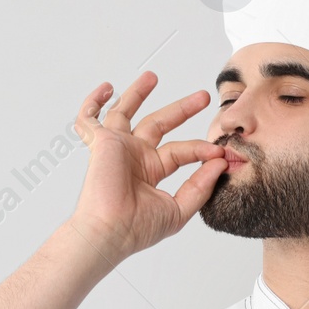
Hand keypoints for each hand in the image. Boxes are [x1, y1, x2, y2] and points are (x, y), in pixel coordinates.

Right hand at [67, 71, 227, 261]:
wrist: (111, 231)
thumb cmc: (137, 229)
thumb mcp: (179, 208)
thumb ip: (200, 186)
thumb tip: (219, 162)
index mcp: (151, 171)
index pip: (180, 150)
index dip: (200, 148)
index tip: (218, 150)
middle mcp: (134, 156)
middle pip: (158, 123)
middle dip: (181, 109)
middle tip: (203, 97)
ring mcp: (117, 148)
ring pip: (126, 112)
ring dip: (137, 93)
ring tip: (152, 76)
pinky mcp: (101, 143)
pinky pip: (89, 119)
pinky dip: (93, 103)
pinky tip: (105, 89)